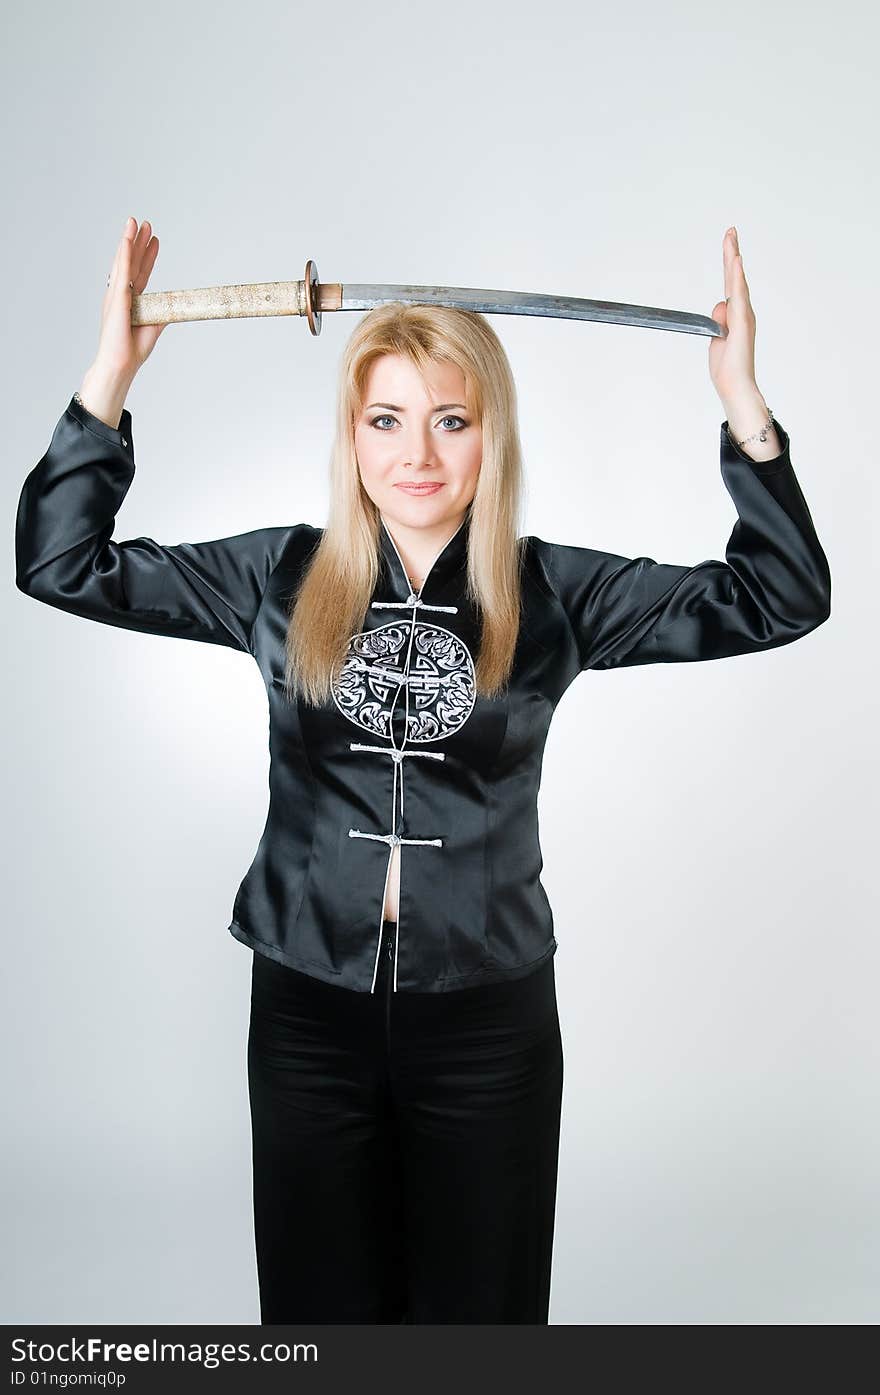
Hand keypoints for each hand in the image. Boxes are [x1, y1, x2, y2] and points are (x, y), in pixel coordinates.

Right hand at [92, 216, 164, 384]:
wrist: (121, 364)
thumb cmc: (132, 350)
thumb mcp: (153, 328)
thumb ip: (162, 314)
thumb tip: (175, 308)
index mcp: (130, 301)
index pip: (140, 272)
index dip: (147, 256)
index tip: (154, 240)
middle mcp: (121, 295)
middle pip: (131, 262)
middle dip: (138, 242)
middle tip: (145, 222)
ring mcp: (117, 295)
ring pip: (123, 262)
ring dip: (129, 240)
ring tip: (134, 222)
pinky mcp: (117, 299)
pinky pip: (121, 273)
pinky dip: (123, 256)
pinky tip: (126, 241)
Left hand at [708, 227, 758, 404]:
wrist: (734, 385)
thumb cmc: (727, 366)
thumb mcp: (717, 337)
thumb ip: (718, 320)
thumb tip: (719, 305)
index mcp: (736, 315)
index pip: (731, 283)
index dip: (730, 262)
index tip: (729, 243)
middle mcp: (743, 312)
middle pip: (735, 277)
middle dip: (732, 252)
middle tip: (730, 230)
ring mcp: (744, 316)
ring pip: (737, 282)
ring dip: (734, 259)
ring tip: (731, 238)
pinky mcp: (742, 322)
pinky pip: (738, 296)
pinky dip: (737, 278)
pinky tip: (736, 262)